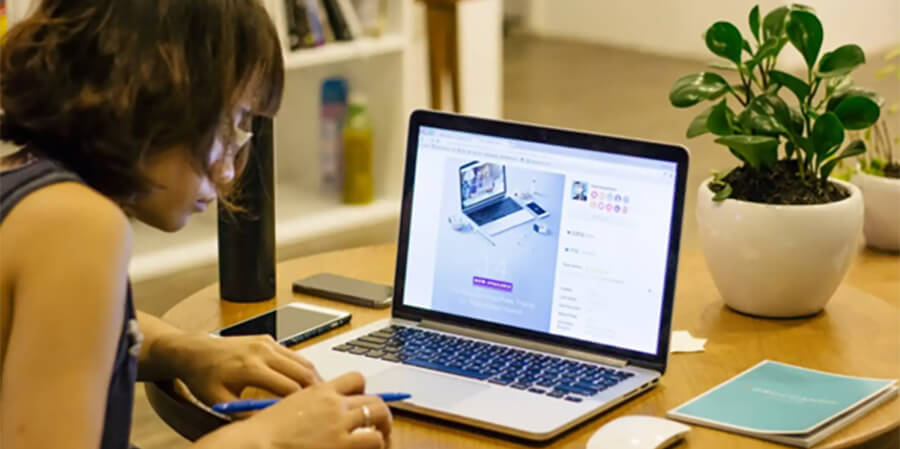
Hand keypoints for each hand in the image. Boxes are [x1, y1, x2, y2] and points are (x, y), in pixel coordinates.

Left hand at [156, 333, 321, 405]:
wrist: (195, 351)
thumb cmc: (204, 376)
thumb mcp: (220, 401)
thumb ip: (245, 412)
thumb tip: (268, 422)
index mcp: (250, 368)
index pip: (288, 388)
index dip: (301, 403)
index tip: (307, 414)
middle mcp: (262, 351)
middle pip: (302, 372)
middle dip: (314, 389)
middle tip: (322, 404)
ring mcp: (266, 343)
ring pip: (302, 361)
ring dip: (312, 377)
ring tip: (317, 394)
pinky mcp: (268, 339)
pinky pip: (293, 354)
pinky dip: (302, 367)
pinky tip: (303, 380)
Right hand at [235, 372, 392, 448]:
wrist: (255, 444)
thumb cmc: (263, 433)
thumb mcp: (289, 407)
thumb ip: (311, 406)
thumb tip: (323, 417)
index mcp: (320, 392)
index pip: (355, 379)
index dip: (362, 392)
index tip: (360, 404)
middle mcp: (334, 405)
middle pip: (374, 400)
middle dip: (380, 414)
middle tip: (379, 427)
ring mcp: (340, 425)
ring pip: (380, 418)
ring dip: (383, 430)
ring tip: (381, 442)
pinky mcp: (343, 446)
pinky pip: (374, 441)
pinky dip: (376, 445)